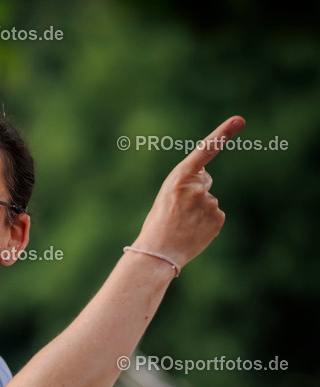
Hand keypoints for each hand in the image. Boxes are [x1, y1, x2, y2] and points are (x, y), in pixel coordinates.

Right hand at [132, 115, 245, 269]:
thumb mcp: (167, 195)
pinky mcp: (218, 218)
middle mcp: (197, 187)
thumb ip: (187, 183)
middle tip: (178, 212)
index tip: (239, 120)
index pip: (205, 150)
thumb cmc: (158, 224)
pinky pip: (216, 215)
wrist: (158, 254)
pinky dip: (207, 223)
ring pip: (210, 200)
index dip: (223, 133)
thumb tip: (207, 180)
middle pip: (205, 180)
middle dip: (196, 191)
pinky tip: (194, 231)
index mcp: (179, 177)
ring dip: (200, 211)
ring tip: (183, 225)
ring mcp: (209, 203)